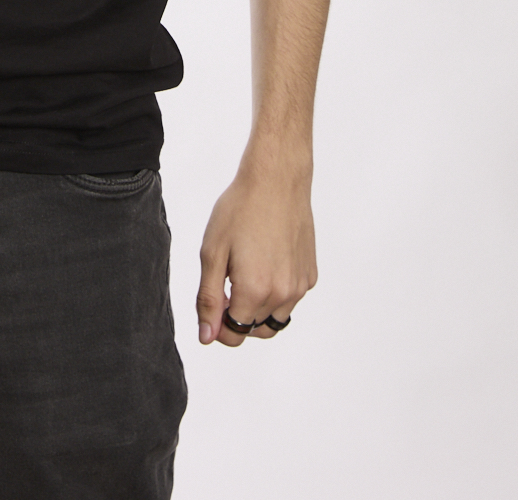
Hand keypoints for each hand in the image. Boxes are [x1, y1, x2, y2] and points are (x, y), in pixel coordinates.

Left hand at [195, 159, 316, 345]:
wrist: (276, 181)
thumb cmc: (240, 209)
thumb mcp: (212, 252)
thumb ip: (208, 299)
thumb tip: (207, 337)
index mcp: (255, 291)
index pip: (234, 334)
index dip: (217, 325)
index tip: (212, 302)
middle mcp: (282, 295)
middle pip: (254, 329)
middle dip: (236, 314)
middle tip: (225, 281)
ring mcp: (300, 286)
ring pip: (274, 318)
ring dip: (257, 308)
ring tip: (244, 273)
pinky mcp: (310, 274)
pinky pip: (290, 299)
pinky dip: (276, 293)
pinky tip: (265, 262)